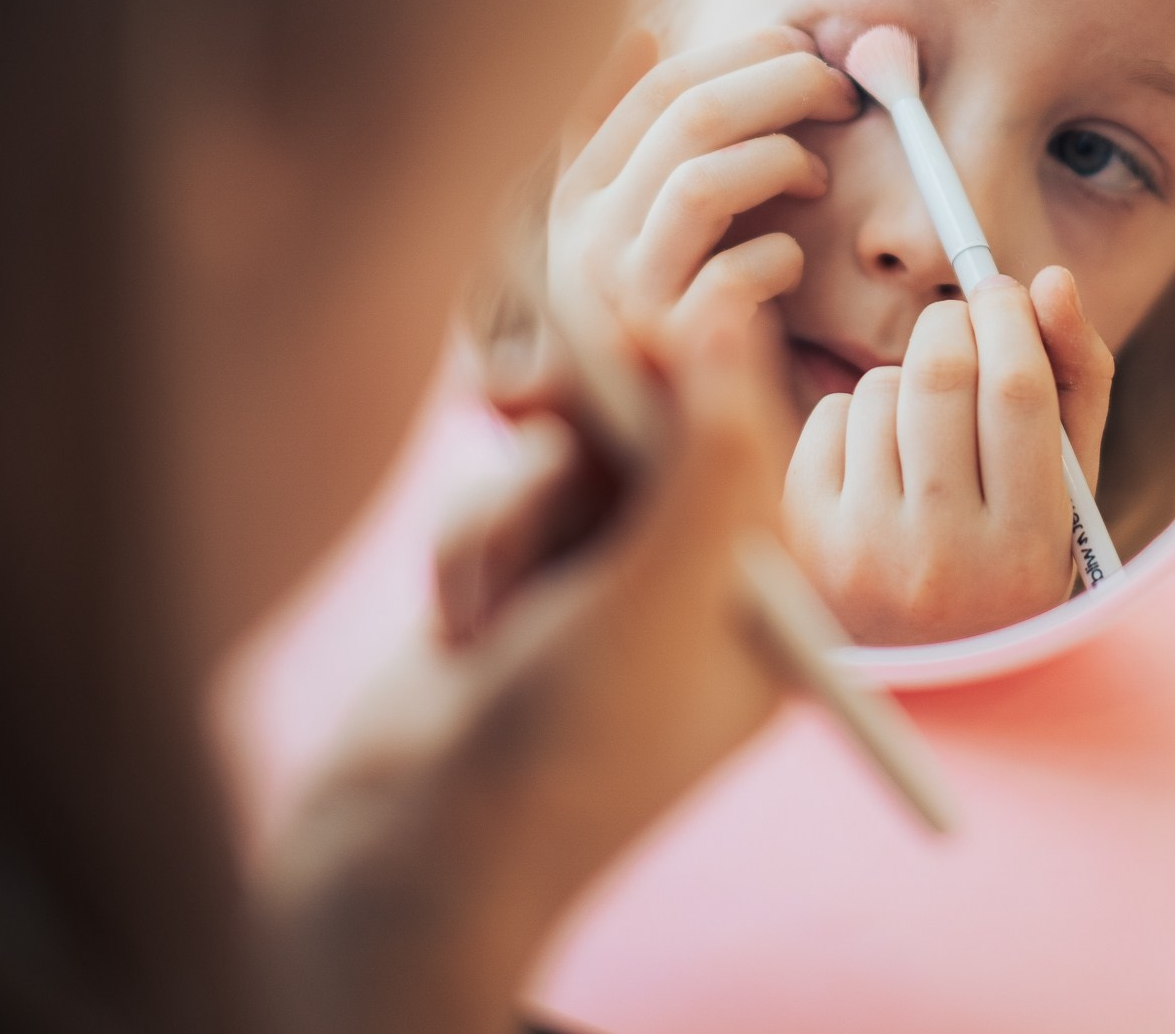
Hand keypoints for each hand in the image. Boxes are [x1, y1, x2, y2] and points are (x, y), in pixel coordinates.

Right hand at [260, 302, 800, 1033]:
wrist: (410, 852)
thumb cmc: (559, 751)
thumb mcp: (659, 600)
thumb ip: (708, 458)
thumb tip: (736, 322)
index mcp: (764, 599)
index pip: (747, 435)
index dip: (683, 367)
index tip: (623, 327)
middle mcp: (693, 585)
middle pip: (653, 431)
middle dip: (581, 436)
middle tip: (521, 403)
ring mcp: (603, 583)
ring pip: (566, 456)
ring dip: (512, 505)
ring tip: (488, 602)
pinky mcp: (524, 582)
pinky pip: (504, 498)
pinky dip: (473, 541)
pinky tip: (459, 620)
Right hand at [548, 25, 859, 347]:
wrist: (672, 472)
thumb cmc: (673, 330)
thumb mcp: (632, 233)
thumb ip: (635, 148)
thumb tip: (643, 31)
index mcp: (573, 202)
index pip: (655, 88)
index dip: (741, 51)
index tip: (802, 43)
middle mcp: (580, 247)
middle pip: (687, 115)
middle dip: (781, 82)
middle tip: (841, 90)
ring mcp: (620, 305)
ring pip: (702, 180)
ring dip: (781, 158)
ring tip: (819, 174)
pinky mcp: (669, 359)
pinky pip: (737, 274)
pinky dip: (783, 256)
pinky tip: (794, 266)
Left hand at [782, 267, 1111, 645]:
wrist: (912, 665)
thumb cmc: (1005, 559)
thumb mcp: (1065, 491)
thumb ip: (1075, 382)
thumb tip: (1053, 281)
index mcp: (1026, 548)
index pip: (1018, 390)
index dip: (1010, 316)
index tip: (1004, 291)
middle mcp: (942, 558)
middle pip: (940, 373)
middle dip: (952, 323)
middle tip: (963, 323)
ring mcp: (863, 551)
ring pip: (879, 388)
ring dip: (905, 377)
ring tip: (925, 425)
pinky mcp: (803, 537)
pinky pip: (827, 416)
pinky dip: (856, 414)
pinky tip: (877, 461)